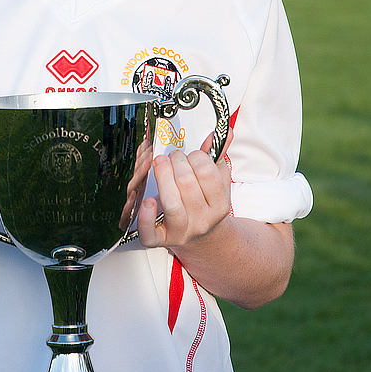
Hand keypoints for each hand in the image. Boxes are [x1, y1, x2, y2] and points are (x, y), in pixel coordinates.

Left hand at [136, 130, 230, 251]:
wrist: (201, 236)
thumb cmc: (205, 203)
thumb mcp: (217, 180)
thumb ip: (217, 155)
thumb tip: (224, 132)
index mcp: (220, 205)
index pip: (207, 173)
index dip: (196, 157)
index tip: (190, 155)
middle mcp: (202, 221)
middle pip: (187, 184)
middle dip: (176, 162)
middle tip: (171, 157)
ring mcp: (182, 232)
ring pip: (171, 204)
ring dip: (163, 177)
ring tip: (159, 163)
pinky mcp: (161, 239)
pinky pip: (150, 232)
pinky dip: (146, 216)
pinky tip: (147, 200)